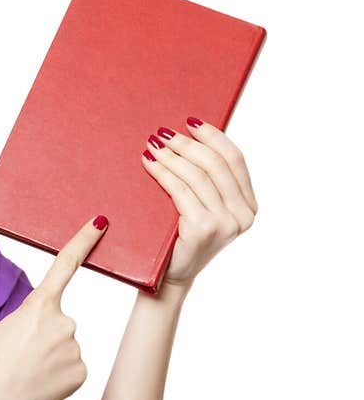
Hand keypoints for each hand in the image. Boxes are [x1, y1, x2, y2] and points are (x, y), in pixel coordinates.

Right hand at [0, 216, 107, 399]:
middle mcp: (65, 321)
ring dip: (50, 358)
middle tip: (22, 356)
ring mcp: (76, 346)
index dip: (85, 241)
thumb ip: (26, 321)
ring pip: (65, 347)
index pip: (66, 264)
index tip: (101, 223)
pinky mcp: (82, 372)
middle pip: (59, 323)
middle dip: (44, 337)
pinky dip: (58, 377)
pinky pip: (72, 369)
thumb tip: (40, 331)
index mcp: (40, 304)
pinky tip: (42, 384)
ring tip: (28, 373)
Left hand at [142, 118, 258, 292]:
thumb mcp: (201, 208)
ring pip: (197, 176)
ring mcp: (226, 223)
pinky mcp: (205, 228)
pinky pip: (181, 191)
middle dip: (188, 144)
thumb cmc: (179, 238)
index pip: (235, 160)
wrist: (167, 277)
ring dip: (172, 156)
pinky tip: (150, 163)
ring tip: (153, 145)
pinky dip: (163, 173)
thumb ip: (206, 182)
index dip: (213, 137)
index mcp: (248, 205)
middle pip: (216, 164)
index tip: (191, 122)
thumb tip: (189, 139)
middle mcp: (243, 214)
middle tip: (163, 132)